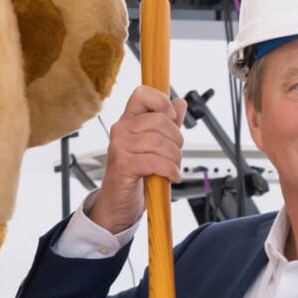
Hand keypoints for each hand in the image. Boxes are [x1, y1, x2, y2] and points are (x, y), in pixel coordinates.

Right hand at [83, 85, 186, 234]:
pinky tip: (170, 176)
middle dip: (176, 140)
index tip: (171, 118)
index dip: (162, 102)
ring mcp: (120, 147)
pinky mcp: (123, 165)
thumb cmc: (135, 174)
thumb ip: (167, 124)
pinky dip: (169, 170)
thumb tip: (180, 103)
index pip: (142, 94)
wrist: (118, 203)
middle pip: (160, 121)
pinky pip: (155, 161)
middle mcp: (121, 130)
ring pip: (160, 142)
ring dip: (174, 159)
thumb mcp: (154, 146)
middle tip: (175, 154)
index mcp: (128, 121)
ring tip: (172, 167)